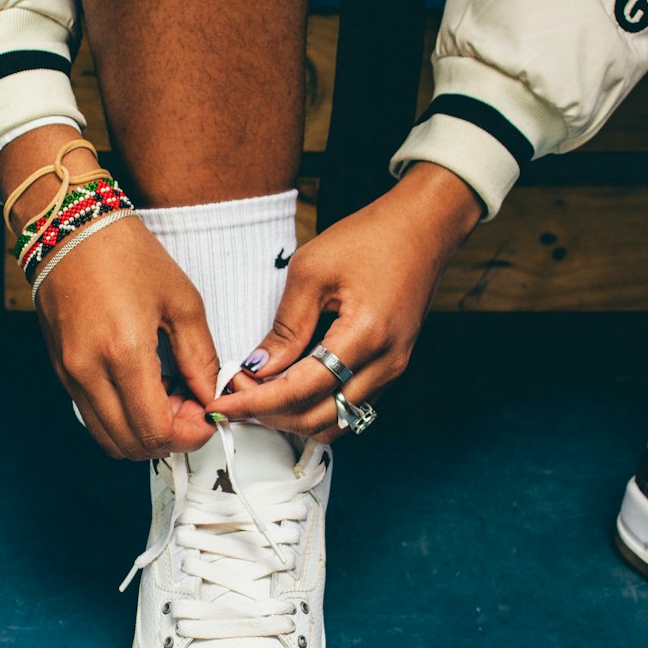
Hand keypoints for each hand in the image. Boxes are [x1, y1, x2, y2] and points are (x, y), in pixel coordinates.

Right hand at [0, 125, 218, 459]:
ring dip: (142, 432)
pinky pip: (92, 415)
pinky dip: (121, 417)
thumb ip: (200, 356)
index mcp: (124, 351)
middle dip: (167, 439)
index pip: (156, 429)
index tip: (207, 416)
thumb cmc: (124, 253)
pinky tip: (142, 389)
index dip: (189, 435)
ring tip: (167, 400)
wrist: (68, 228)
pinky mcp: (61, 371)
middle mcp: (89, 370)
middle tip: (190, 410)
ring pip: (108, 438)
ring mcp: (69, 374)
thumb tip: (211, 396)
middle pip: (130, 444)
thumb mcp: (181, 300)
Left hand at [205, 164, 481, 440]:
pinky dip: (315, 407)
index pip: (301, 390)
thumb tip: (258, 366)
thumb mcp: (312, 271)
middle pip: (319, 418)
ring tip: (258, 397)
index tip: (224, 402)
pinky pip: (350, 406)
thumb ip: (286, 325)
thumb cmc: (374, 237)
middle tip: (236, 396)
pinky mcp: (391, 367)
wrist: (423, 226)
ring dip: (293, 417)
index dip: (257, 402)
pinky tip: (289, 390)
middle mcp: (386, 363)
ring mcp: (393, 369)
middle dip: (271, 415)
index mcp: (365, 336)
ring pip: (336, 421)